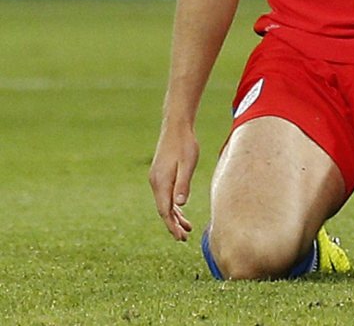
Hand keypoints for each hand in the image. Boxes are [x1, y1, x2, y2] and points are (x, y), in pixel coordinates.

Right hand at [149, 125, 199, 240]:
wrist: (176, 126)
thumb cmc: (185, 144)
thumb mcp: (188, 164)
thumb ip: (183, 184)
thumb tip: (180, 205)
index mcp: (161, 182)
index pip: (165, 211)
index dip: (172, 226)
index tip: (180, 238)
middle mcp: (155, 182)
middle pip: (163, 210)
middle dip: (173, 225)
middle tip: (184, 238)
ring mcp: (156, 178)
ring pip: (164, 203)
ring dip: (174, 216)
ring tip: (186, 228)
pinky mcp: (160, 174)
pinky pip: (165, 195)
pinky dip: (172, 205)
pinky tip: (181, 209)